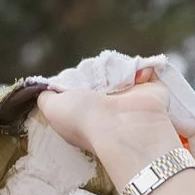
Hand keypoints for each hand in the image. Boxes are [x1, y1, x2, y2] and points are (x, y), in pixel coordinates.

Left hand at [36, 62, 182, 187]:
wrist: (124, 127)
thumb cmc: (85, 119)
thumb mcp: (53, 108)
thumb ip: (46, 96)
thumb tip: (44, 87)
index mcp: (86, 111)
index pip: (81, 84)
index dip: (78, 76)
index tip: (76, 75)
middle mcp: (107, 105)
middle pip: (101, 73)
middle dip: (98, 67)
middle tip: (97, 70)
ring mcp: (130, 97)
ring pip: (122, 68)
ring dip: (118, 66)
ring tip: (116, 73)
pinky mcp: (150, 89)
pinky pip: (145, 69)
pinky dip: (141, 69)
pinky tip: (134, 79)